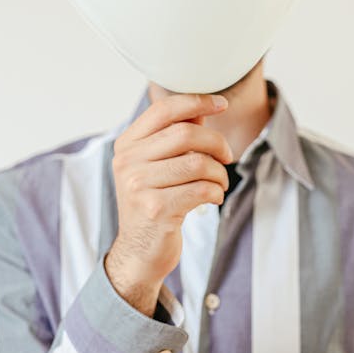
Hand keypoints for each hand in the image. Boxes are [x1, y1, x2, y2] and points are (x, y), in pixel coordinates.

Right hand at [104, 92, 232, 314]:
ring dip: (219, 173)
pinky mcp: (155, 209)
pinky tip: (212, 198)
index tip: (221, 103)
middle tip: (227, 157)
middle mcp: (127, 161)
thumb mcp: (157, 165)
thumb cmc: (155, 201)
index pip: (164, 109)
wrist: (139, 251)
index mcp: (127, 144)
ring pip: (198, 162)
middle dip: (217, 143)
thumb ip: (176, 135)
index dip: (197, 101)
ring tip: (219, 183)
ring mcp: (138, 185)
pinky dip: (216, 192)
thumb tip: (202, 107)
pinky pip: (201, 189)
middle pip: (186, 133)